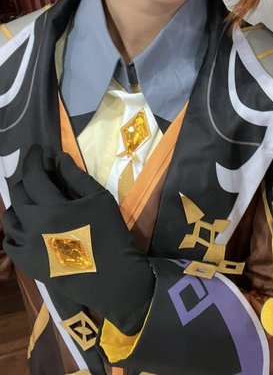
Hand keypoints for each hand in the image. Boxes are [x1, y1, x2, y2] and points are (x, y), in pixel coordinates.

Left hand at [2, 146, 153, 334]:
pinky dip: (15, 227)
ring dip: (20, 201)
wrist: (110, 276)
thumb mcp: (99, 199)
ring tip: (33, 197)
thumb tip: (58, 158)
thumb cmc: (109, 233)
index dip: (33, 159)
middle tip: (37, 171)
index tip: (37, 149)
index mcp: (52, 209)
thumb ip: (76, 176)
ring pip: (10, 216)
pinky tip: (28, 224)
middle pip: (17, 193)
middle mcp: (32, 227)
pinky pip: (10, 240)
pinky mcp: (26, 263)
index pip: (32, 176)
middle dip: (25, 176)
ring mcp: (26, 246)